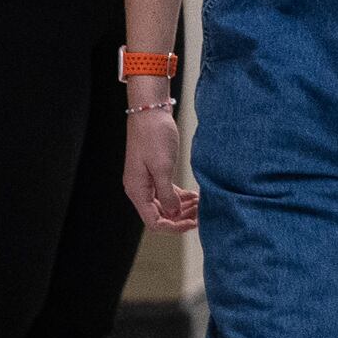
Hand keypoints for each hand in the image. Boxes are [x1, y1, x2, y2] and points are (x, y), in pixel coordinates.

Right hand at [123, 96, 197, 231]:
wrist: (150, 111)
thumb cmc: (154, 136)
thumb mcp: (163, 167)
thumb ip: (167, 194)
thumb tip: (173, 214)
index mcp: (137, 191)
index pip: (154, 222)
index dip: (174, 226)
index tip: (193, 223)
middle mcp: (139, 189)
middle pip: (160, 214)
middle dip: (181, 217)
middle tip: (201, 214)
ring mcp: (146, 181)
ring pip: (164, 203)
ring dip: (182, 207)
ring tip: (200, 204)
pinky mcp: (153, 172)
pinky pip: (166, 191)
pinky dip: (179, 195)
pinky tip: (193, 195)